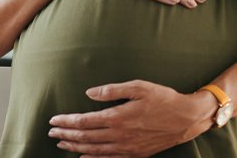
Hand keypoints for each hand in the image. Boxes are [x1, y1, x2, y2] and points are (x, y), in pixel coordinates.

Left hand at [48, 80, 217, 156]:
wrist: (186, 118)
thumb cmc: (163, 99)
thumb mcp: (138, 86)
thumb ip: (112, 90)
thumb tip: (89, 93)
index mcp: (118, 117)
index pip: (85, 121)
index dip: (67, 121)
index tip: (54, 120)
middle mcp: (119, 136)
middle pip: (86, 137)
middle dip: (66, 134)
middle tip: (51, 132)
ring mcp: (127, 148)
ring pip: (94, 151)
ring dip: (75, 147)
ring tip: (62, 143)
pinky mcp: (135, 154)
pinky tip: (84, 157)